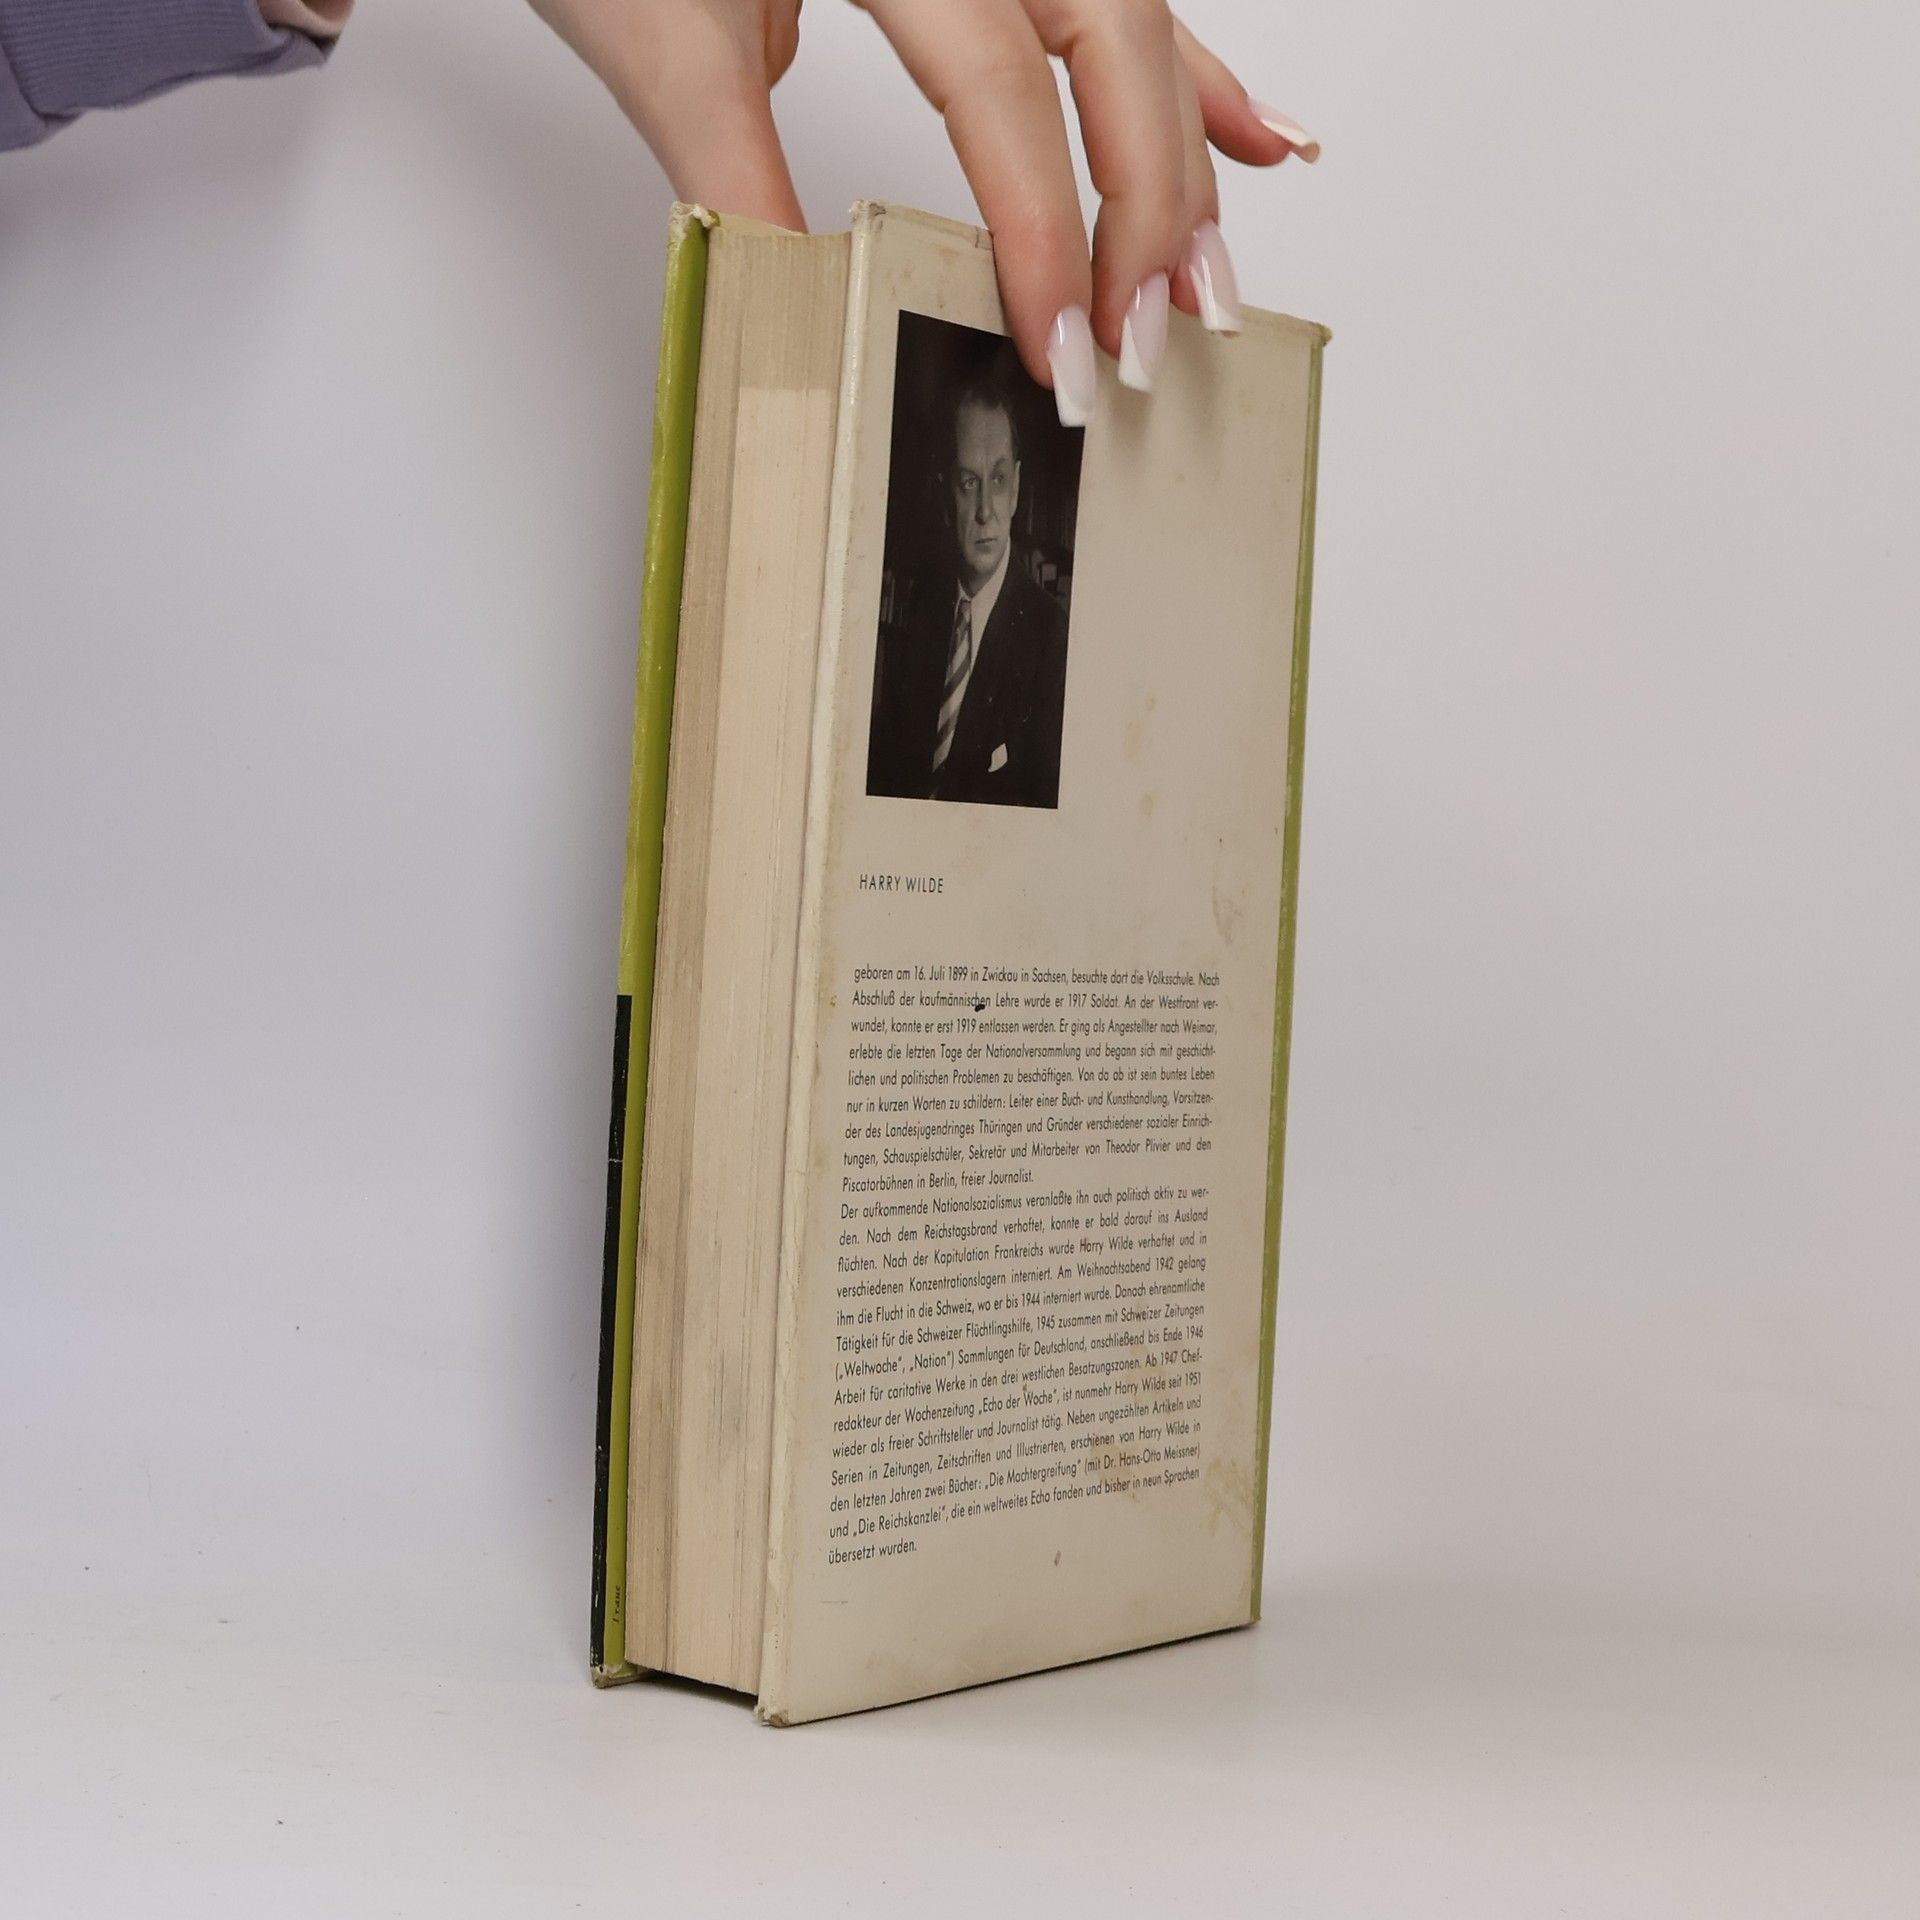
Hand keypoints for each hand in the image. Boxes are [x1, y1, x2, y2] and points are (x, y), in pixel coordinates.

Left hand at [526, 0, 1316, 414]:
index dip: (1042, 232)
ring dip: (1185, 155)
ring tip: (1208, 277)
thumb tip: (799, 301)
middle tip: (1144, 337)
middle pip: (1114, 40)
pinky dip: (1191, 73)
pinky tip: (1252, 135)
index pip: (1000, 89)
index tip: (1058, 350)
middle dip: (1147, 204)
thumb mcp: (656, 29)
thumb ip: (732, 165)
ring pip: (1138, 19)